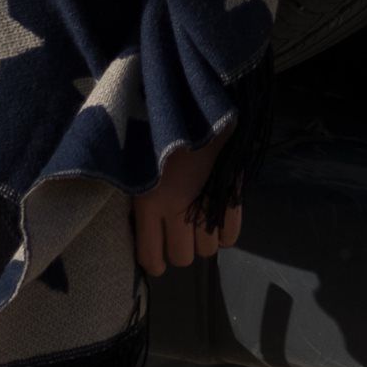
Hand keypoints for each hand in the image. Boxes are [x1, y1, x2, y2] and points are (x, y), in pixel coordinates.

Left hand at [133, 131, 239, 275]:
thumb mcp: (136, 165)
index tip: (156, 258)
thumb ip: (139, 197)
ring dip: (203, 241)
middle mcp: (177, 211)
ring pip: (206, 250)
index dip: (154, 263)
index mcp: (148, 203)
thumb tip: (140, 226)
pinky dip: (224, 235)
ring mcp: (206, 206)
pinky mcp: (230, 197)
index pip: (150, 256)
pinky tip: (217, 222)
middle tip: (179, 233)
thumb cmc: (157, 131)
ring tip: (199, 223)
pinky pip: (230, 236)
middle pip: (181, 257)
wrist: (195, 103)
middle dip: (180, 249)